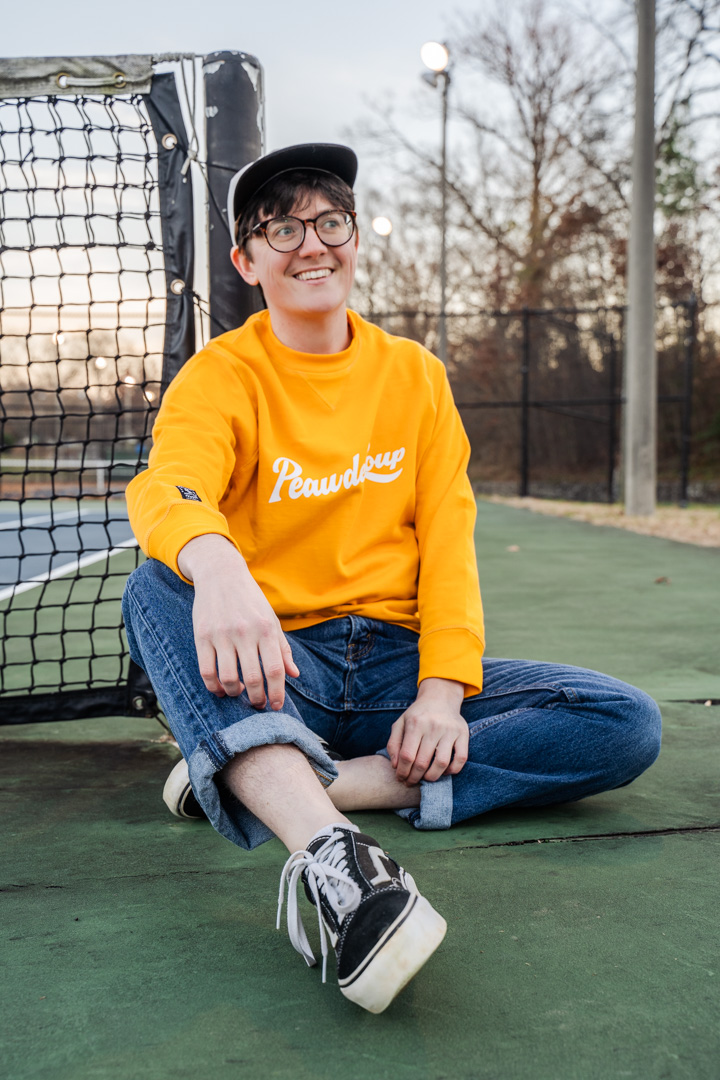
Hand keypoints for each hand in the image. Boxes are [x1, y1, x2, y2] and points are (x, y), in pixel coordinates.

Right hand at [177, 534, 298, 707]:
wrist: (221, 574)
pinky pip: (207, 671)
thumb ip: (282, 648)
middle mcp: (246, 632)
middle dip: (257, 698)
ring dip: (234, 693)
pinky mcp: (202, 636)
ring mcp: (222, 634)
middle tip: (257, 704)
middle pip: (254, 678)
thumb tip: (294, 674)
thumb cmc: (251, 600)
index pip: (275, 670)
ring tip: (238, 693)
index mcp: (267, 629)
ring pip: (229, 678)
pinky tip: (220, 688)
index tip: (276, 706)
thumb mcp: (271, 620)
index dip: (277, 693)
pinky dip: (213, 686)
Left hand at [386, 678, 468, 785]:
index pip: (407, 756)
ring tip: (425, 779)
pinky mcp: (463, 734)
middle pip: (423, 762)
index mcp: (416, 723)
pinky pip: (461, 758)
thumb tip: (395, 766)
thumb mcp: (400, 723)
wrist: (440, 698)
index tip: (401, 778)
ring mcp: (450, 730)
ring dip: (432, 777)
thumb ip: (393, 744)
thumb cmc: (417, 715)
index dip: (402, 772)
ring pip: (442, 763)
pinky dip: (452, 770)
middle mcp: (433, 726)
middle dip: (414, 778)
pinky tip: (443, 771)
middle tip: (411, 782)